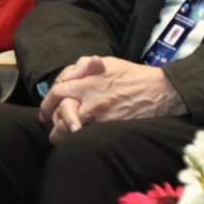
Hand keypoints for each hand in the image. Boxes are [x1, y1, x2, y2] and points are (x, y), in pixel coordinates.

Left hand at [37, 56, 184, 141]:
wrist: (159, 91)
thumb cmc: (131, 75)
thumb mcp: (106, 62)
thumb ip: (82, 66)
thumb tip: (66, 78)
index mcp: (88, 83)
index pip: (57, 93)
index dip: (46, 105)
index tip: (44, 112)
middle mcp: (93, 101)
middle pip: (62, 118)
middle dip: (54, 127)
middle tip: (52, 131)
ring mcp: (103, 117)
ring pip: (74, 133)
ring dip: (65, 137)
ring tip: (62, 139)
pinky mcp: (113, 129)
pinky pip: (91, 138)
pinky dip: (82, 141)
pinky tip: (81, 141)